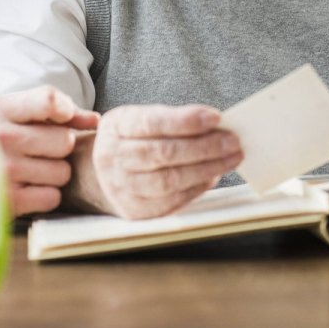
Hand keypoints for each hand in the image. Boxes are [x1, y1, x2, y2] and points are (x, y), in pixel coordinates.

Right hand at [0, 86, 98, 216]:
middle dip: (59, 151)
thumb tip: (95, 120)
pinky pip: (53, 197)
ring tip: (30, 174)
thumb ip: (57, 114)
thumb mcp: (15, 118)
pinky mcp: (5, 201)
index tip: (62, 120)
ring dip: (53, 176)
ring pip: (63, 172)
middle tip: (38, 155)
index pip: (50, 99)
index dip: (67, 111)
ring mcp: (2, 170)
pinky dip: (45, 197)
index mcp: (1, 109)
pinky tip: (26, 192)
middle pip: (66, 141)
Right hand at [79, 104, 242, 219]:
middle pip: (163, 153)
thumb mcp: (140, 119)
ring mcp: (122, 187)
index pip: (153, 123)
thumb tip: (216, 126)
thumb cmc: (130, 140)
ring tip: (231, 158)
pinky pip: (171, 201)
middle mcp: (113, 157)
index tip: (216, 117)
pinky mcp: (134, 210)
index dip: (185, 121)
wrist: (96, 173)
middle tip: (233, 141)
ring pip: (169, 180)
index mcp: (117, 127)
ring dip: (206, 169)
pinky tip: (213, 176)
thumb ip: (173, 119)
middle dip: (204, 147)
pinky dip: (196, 188)